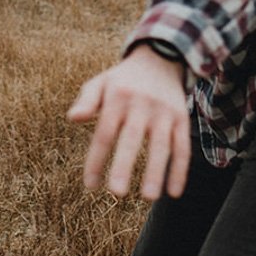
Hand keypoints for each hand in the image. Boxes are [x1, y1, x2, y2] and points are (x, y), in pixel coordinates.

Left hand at [67, 45, 190, 201]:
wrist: (160, 58)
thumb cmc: (122, 81)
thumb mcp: (101, 84)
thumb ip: (86, 101)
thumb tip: (72, 118)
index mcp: (117, 98)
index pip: (104, 133)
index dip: (96, 160)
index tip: (90, 186)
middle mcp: (141, 104)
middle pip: (132, 138)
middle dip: (124, 165)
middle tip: (117, 193)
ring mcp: (164, 112)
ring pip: (161, 145)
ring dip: (156, 172)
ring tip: (148, 197)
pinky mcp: (182, 118)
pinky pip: (183, 146)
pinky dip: (180, 170)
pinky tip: (174, 193)